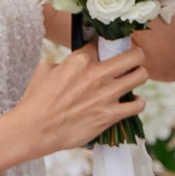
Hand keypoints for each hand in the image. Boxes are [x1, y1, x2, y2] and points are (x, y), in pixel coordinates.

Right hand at [7, 42, 147, 156]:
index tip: (105, 52)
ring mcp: (106, 96)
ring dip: (139, 74)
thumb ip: (64, 62)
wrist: (34, 130)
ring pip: (140, 76)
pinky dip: (138, 102)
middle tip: (132, 59)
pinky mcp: (110, 115)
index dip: (103, 48)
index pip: (101, 45)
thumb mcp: (44, 70)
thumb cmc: (35, 100)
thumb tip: (72, 62)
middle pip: (133, 55)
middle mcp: (97, 75)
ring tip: (133, 78)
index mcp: (79, 60)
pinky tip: (132, 101)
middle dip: (135, 54)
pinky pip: (138, 105)